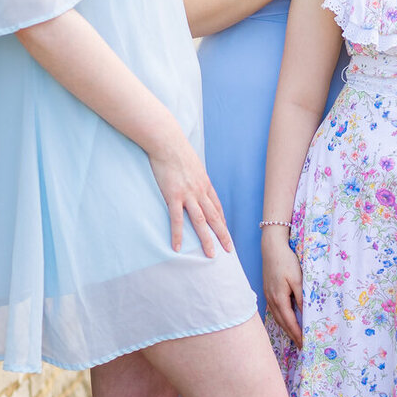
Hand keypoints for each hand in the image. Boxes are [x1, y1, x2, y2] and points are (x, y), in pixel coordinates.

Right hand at [148, 128, 232, 257]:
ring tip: (211, 255)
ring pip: (201, 221)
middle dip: (223, 234)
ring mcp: (188, 194)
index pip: (217, 206)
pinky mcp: (173, 195)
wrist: (167, 141)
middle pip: (214, 217)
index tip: (225, 231)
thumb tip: (191, 177)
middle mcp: (200, 191)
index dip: (222, 220)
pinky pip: (177, 220)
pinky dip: (178, 235)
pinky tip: (178, 248)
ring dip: (207, 239)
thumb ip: (193, 174)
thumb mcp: (192, 163)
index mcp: (204, 183)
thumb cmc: (177, 149)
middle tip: (230, 250)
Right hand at [262, 230, 303, 344]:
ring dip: (286, 328)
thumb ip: (301, 297)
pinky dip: (282, 319)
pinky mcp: (268, 292)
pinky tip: (286, 320)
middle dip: (292, 335)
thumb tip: (305, 313)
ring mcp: (268, 296)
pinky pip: (275, 311)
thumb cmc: (286, 261)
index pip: (289, 322)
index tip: (304, 344)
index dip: (297, 334)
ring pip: (277, 318)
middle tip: (301, 345)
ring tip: (295, 337)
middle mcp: (271, 300)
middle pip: (282, 323)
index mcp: (279, 299)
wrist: (272, 248)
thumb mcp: (297, 279)